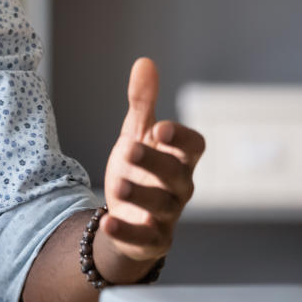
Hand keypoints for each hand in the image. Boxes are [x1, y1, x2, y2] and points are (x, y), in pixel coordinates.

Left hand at [101, 57, 204, 265]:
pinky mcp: (153, 240)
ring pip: (162, 206)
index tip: (160, 128)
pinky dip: (127, 231)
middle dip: (156, 162)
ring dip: (141, 194)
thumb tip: (144, 62)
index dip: (182, 138)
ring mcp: (167, 215)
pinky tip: (107, 220)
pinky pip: (144, 238)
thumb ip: (142, 103)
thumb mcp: (137, 134)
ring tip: (118, 183)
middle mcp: (178, 187)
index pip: (194, 147)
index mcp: (178, 158)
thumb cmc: (140, 168)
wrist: (127, 215)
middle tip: (130, 148)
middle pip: (177, 175)